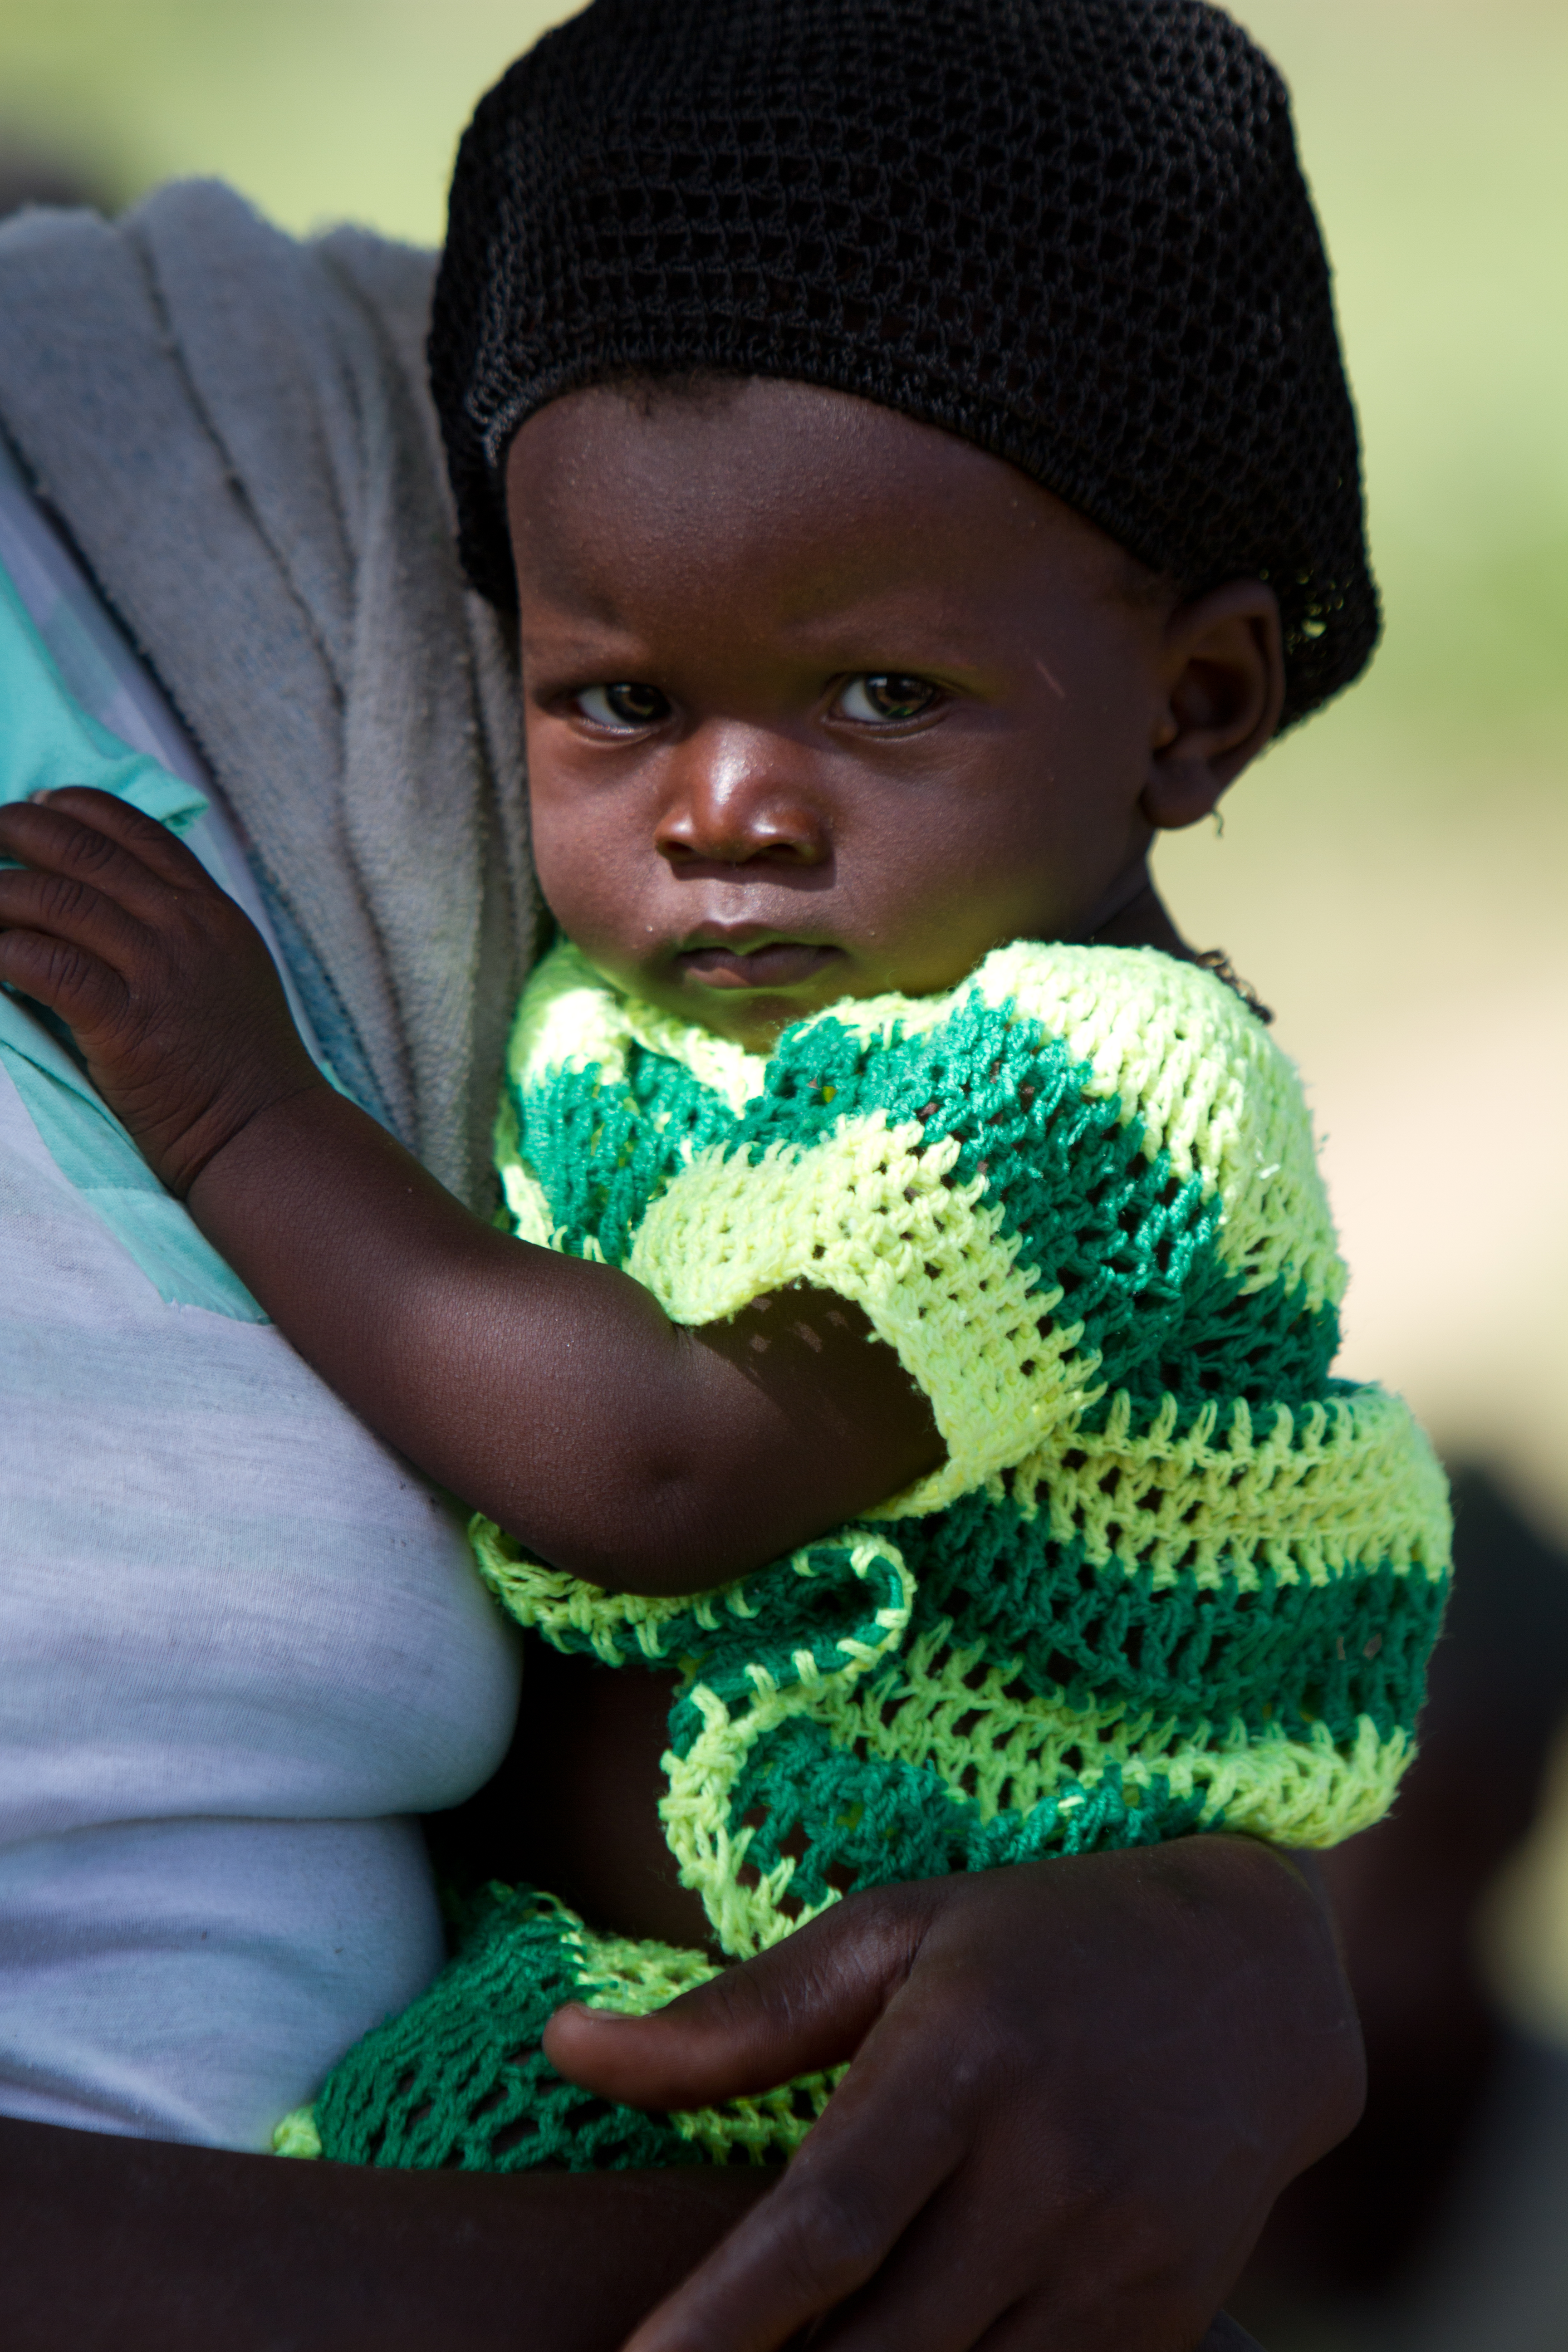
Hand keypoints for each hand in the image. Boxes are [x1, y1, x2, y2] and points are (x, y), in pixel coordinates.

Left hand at [0, 787, 321, 1192]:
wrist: (267, 1135)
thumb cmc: (242, 1067)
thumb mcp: (231, 973)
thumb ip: (184, 931)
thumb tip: (114, 904)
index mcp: (211, 912)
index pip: (136, 831)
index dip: (76, 809)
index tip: (38, 806)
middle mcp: (186, 929)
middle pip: (84, 851)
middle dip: (18, 830)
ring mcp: (159, 973)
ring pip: (56, 899)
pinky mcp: (127, 1024)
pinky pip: (45, 964)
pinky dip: (1, 950)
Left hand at [544, 1839, 1361, 2351]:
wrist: (1258, 1979)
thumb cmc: (1041, 1938)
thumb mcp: (892, 1932)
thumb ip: (734, 2015)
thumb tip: (561, 2048)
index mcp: (965, 2060)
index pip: (823, 2226)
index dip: (718, 2323)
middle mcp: (1048, 2172)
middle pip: (879, 2346)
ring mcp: (1117, 2264)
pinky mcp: (1164, 2326)